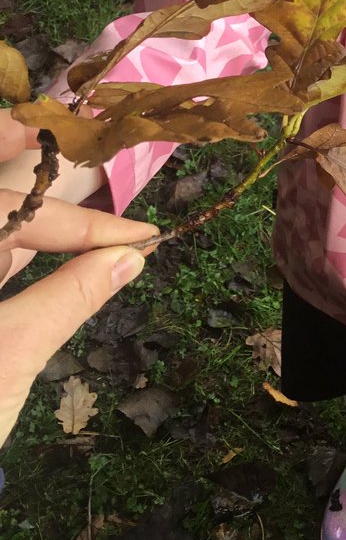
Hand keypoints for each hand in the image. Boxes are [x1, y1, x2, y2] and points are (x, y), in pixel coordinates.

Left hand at [0, 119, 155, 443]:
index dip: (79, 218)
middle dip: (53, 187)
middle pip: (3, 200)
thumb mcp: (10, 357)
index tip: (138, 235)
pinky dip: (31, 244)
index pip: (9, 208)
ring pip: (1, 223)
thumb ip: (70, 297)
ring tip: (106, 214)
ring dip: (48, 214)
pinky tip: (73, 242)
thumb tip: (132, 256)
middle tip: (108, 182)